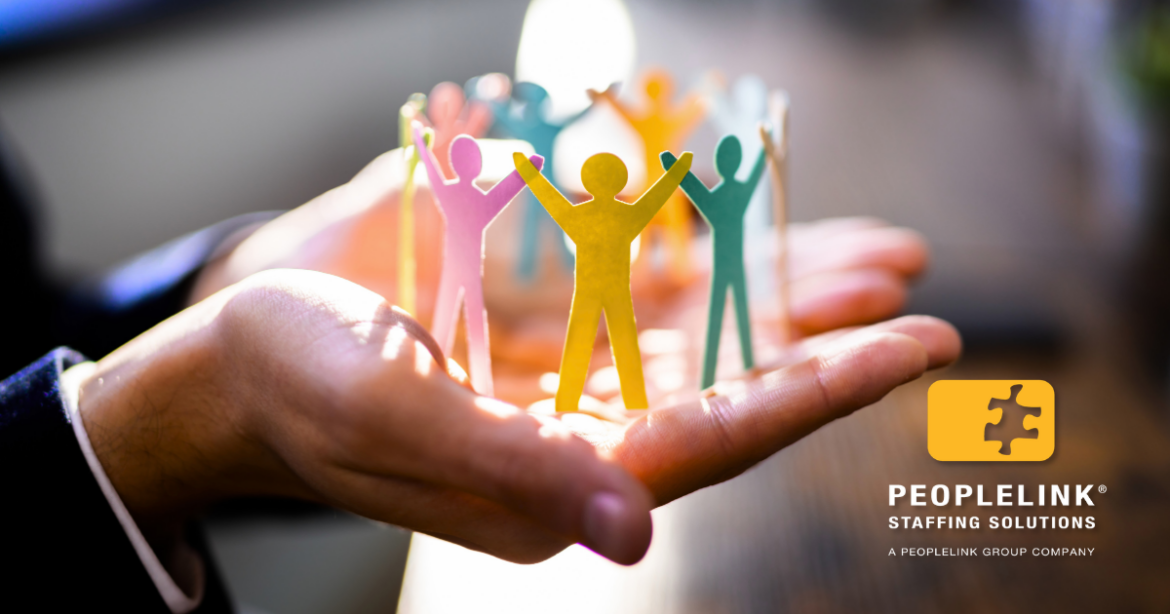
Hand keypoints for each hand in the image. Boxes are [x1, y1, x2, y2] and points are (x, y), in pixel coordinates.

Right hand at [78, 269, 957, 568]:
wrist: (233, 368)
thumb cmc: (302, 391)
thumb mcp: (395, 423)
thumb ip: (519, 472)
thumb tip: (636, 533)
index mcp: (559, 478)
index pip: (721, 437)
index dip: (820, 391)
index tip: (913, 348)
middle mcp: (580, 438)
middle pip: (731, 385)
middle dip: (824, 337)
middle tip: (914, 287)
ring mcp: (564, 387)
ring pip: (701, 342)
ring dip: (781, 299)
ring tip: (869, 258)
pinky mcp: (539, 342)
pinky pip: (640, 303)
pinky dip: (701, 268)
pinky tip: (745, 236)